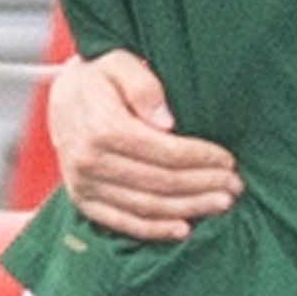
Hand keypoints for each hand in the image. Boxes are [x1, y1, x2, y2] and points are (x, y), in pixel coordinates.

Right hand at [43, 48, 236, 242]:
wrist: (62, 99)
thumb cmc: (100, 78)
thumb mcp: (120, 64)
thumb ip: (144, 86)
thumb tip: (167, 122)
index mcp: (103, 128)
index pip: (165, 152)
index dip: (201, 159)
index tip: (228, 160)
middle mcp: (90, 161)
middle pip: (160, 182)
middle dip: (203, 186)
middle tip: (234, 186)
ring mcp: (84, 185)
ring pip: (146, 206)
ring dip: (188, 209)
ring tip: (220, 204)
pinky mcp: (82, 201)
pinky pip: (122, 223)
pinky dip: (155, 231)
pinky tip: (184, 229)